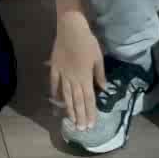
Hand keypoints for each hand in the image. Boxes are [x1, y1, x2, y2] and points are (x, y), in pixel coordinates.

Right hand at [48, 14, 105, 130]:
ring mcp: (62, 74)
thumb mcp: (98, 58)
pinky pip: (54, 83)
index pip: (89, 99)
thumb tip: (104, 89)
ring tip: (71, 121)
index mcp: (85, 77)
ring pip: (65, 95)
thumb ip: (100, 75)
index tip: (91, 124)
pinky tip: (55, 101)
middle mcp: (73, 79)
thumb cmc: (87, 41)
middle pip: (77, 100)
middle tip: (81, 129)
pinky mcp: (55, 67)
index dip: (90, 112)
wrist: (71, 28)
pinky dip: (55, 92)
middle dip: (80, 115)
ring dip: (69, 109)